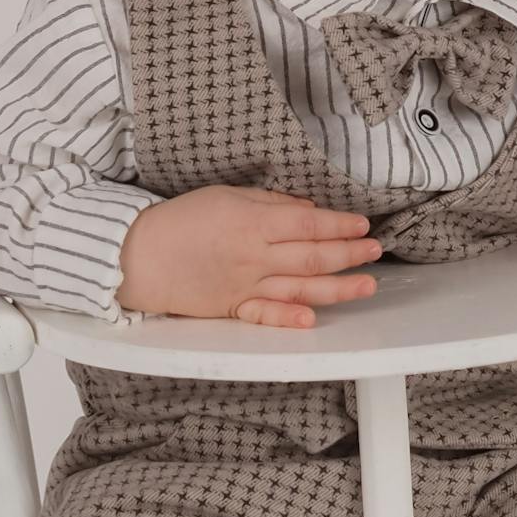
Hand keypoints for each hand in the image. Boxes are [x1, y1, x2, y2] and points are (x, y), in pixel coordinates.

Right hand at [118, 185, 380, 328]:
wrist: (139, 255)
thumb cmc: (182, 219)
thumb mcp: (227, 196)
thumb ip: (270, 202)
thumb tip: (309, 210)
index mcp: (253, 223)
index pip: (308, 224)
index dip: (340, 225)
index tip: (363, 224)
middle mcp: (254, 256)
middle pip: (311, 256)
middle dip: (349, 253)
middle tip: (376, 250)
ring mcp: (244, 286)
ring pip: (299, 288)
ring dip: (337, 288)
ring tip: (367, 285)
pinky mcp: (232, 308)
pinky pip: (264, 316)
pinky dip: (288, 319)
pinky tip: (311, 321)